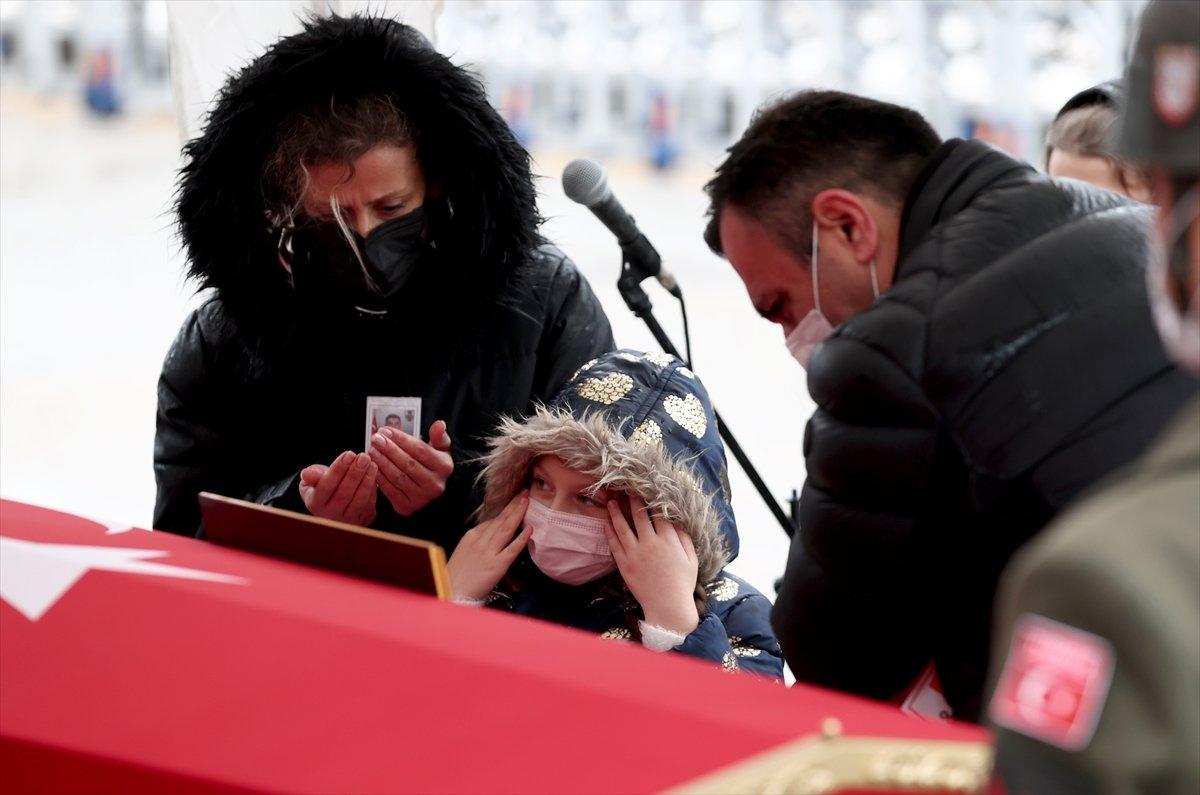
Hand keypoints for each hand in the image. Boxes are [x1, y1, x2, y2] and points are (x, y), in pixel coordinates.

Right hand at [299, 451, 377, 526]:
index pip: (326, 486)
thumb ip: (312, 476)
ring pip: (358, 500)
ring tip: (371, 463)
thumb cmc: (323, 487)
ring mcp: (347, 519)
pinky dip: (373, 488)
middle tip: (363, 457)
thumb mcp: (312, 481)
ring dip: (366, 480)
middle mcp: (330, 515)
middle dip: (355, 473)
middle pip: (344, 494)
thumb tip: (306, 473)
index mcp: (315, 504)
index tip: (349, 454)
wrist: (335, 505)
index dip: (338, 469)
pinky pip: (369, 504)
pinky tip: (374, 473)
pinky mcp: (362, 519)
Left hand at [368, 420, 453, 516]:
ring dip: (382, 462)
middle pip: (408, 463)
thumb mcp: (440, 449)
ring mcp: (421, 498)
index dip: (401, 439)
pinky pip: (389, 490)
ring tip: (372, 449)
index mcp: (444, 467)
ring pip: (398, 476)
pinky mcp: (407, 507)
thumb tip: (440, 424)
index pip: (420, 450)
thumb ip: (438, 436)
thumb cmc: (432, 465)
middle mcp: (435, 484)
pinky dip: (379, 476)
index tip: (385, 430)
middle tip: (375, 438)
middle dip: (389, 449)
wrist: (429, 490)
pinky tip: (372, 465)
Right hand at [446, 491, 530, 600]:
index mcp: (471, 536)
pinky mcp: (497, 565)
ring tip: (526, 501)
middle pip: (500, 520)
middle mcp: (480, 541)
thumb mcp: (463, 552)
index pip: (492, 521)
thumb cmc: (455, 576)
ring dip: (518, 513)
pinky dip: (521, 538)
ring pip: (506, 529)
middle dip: (513, 505)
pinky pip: (512, 549)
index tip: (514, 502)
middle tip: (524, 492)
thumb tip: (490, 534)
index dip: (505, 511)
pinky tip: (529, 529)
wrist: (451, 592)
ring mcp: (489, 552)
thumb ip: (476, 542)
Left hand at [606, 495, 699, 635]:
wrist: (667, 606)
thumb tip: (677, 521)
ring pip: (623, 527)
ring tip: (611, 502)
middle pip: (639, 516)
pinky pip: (614, 545)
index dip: (653, 500)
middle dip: (633, 500)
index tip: (647, 490)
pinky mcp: (625, 565)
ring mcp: (635, 554)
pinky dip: (609, 533)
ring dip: (616, 513)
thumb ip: (684, 538)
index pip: (659, 514)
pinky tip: (606, 523)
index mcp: (668, 541)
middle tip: (627, 489)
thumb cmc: (682, 583)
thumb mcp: (691, 559)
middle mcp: (650, 543)